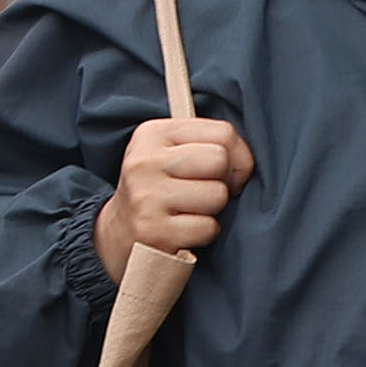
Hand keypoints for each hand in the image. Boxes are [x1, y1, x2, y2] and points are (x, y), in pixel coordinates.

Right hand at [96, 113, 252, 280]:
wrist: (118, 234)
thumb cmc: (158, 189)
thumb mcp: (171, 153)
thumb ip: (208, 143)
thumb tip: (247, 161)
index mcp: (153, 133)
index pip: (223, 132)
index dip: (238, 156)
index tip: (225, 172)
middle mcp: (145, 161)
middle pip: (220, 160)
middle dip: (223, 182)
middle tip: (206, 194)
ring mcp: (147, 197)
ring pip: (217, 196)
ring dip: (213, 210)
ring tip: (190, 212)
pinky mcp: (153, 231)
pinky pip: (208, 227)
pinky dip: (203, 233)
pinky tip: (184, 230)